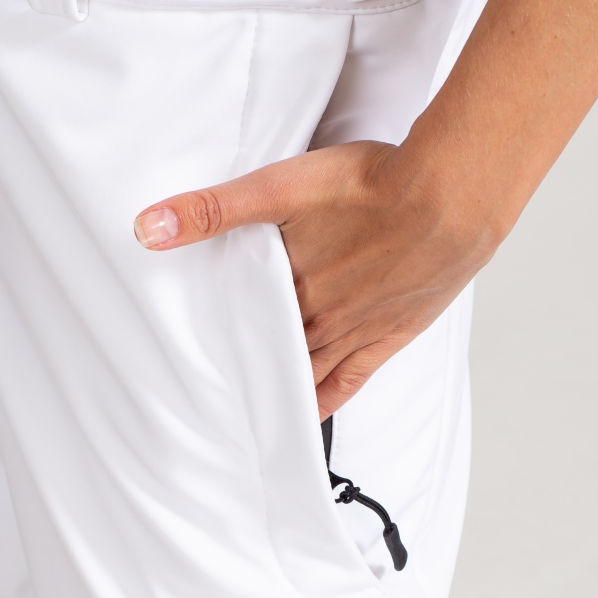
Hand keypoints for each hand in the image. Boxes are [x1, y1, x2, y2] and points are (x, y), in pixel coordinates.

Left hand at [133, 139, 497, 417]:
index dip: (212, 344)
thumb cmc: (375, 184)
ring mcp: (356, 331)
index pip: (238, 326)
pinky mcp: (390, 334)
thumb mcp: (282, 186)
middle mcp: (320, 319)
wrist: (450, 197)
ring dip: (276, 390)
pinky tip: (307, 413)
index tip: (182, 368)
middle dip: (239, 370)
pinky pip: (349, 380)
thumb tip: (148, 228)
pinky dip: (324, 400)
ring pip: (304, 372)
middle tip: (206, 397)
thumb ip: (214, 209)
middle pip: (268, 353)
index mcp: (289, 286)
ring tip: (244, 413)